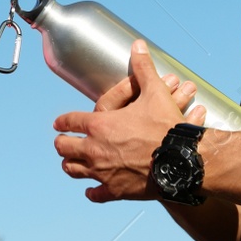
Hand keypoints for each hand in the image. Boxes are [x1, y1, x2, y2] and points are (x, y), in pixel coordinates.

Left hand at [52, 41, 207, 202]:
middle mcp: (94, 149)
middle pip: (64, 147)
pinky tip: (91, 191)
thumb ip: (143, 69)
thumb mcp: (155, 93)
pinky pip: (95, 195)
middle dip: (62, 144)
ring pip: (73, 170)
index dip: (63, 121)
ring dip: (71, 165)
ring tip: (70, 163)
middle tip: (62, 143)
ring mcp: (102, 172)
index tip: (59, 124)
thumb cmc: (167, 126)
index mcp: (100, 125)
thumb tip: (138, 45)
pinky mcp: (115, 190)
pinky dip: (92, 192)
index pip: (70, 121)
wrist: (182, 160)